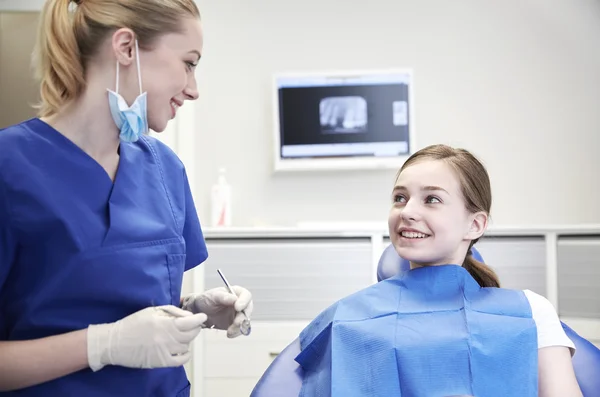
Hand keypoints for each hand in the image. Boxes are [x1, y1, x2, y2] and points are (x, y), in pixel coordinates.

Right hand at [87, 305, 206, 370]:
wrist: (115, 343)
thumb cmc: (133, 323)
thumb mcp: (152, 311)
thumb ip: (171, 312)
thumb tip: (188, 316)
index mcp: (165, 324)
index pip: (190, 322)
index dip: (198, 319)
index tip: (201, 317)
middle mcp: (167, 339)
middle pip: (191, 334)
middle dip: (194, 328)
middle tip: (191, 325)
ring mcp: (165, 352)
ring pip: (187, 346)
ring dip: (187, 340)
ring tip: (180, 336)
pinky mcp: (161, 362)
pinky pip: (181, 360)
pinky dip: (185, 354)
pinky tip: (181, 349)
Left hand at [181, 286, 252, 337]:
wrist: (199, 312)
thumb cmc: (207, 299)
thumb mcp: (213, 296)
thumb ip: (224, 297)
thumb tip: (234, 299)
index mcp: (237, 293)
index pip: (246, 296)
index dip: (244, 302)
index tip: (237, 307)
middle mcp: (240, 303)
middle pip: (248, 310)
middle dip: (242, 318)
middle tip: (235, 323)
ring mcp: (238, 314)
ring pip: (245, 322)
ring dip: (239, 328)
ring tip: (230, 331)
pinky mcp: (235, 324)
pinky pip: (240, 330)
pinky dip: (236, 333)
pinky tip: (229, 334)